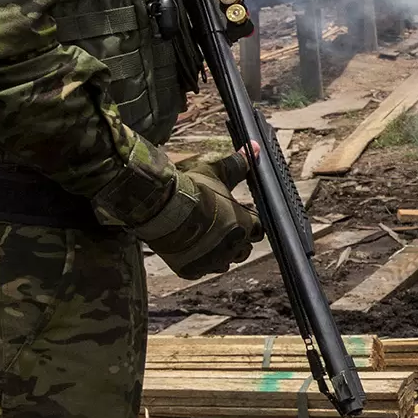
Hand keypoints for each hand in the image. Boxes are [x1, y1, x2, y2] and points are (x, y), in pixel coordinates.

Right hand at [135, 157, 264, 278]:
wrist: (160, 207)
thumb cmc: (191, 189)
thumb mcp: (215, 172)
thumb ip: (237, 164)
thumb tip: (253, 147)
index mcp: (244, 225)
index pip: (258, 229)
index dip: (249, 221)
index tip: (238, 215)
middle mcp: (233, 247)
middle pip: (244, 248)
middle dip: (236, 239)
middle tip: (220, 226)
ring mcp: (212, 262)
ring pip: (224, 263)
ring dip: (220, 253)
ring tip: (205, 238)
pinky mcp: (191, 270)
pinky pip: (201, 271)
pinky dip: (198, 262)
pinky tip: (190, 249)